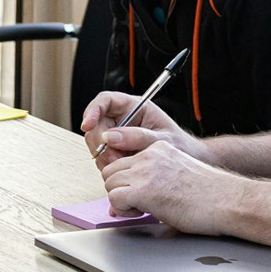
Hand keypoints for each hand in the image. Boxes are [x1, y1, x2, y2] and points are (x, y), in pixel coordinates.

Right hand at [80, 89, 207, 168]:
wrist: (184, 162)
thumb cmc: (178, 145)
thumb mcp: (162, 140)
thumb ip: (138, 137)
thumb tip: (110, 137)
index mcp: (134, 107)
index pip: (105, 101)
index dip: (92, 110)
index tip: (87, 125)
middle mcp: (121, 118)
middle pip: (96, 124)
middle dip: (100, 143)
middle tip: (114, 159)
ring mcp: (116, 134)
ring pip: (95, 142)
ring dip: (105, 156)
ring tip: (125, 165)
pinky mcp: (114, 150)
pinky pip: (101, 156)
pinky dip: (108, 165)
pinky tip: (123, 170)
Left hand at [101, 142, 244, 237]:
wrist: (229, 201)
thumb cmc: (211, 194)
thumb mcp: (178, 172)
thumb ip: (154, 176)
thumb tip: (133, 192)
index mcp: (159, 148)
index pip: (124, 159)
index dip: (125, 180)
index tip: (134, 192)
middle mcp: (150, 156)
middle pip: (111, 170)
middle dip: (118, 189)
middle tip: (136, 203)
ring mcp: (146, 171)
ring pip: (109, 183)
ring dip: (120, 199)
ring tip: (141, 209)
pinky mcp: (144, 191)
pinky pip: (114, 199)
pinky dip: (123, 210)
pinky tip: (141, 213)